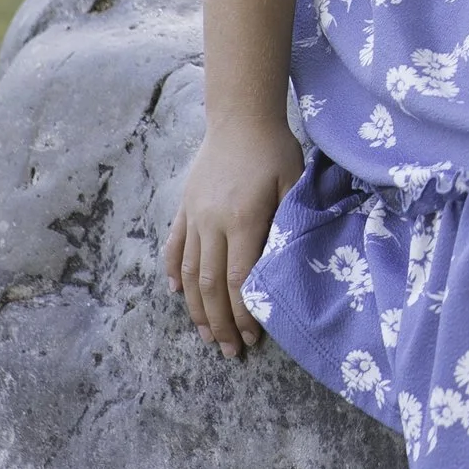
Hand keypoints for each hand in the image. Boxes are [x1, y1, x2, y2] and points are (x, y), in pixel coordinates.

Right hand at [163, 118, 302, 357]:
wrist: (240, 117)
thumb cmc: (274, 150)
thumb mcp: (293, 183)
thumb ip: (287, 224)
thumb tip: (285, 268)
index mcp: (243, 219)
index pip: (239, 278)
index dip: (243, 313)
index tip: (252, 337)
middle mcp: (213, 223)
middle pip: (210, 284)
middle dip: (219, 323)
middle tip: (229, 351)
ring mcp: (194, 216)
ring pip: (189, 273)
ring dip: (197, 309)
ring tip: (205, 335)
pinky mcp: (184, 208)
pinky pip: (176, 247)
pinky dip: (175, 273)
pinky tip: (178, 295)